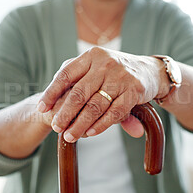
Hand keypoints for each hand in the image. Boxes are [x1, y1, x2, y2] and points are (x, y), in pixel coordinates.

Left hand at [37, 47, 168, 142]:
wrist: (150, 70)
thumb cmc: (116, 71)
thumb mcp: (97, 66)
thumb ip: (77, 76)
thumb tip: (50, 96)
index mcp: (92, 56)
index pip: (66, 74)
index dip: (52, 92)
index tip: (41, 108)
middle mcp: (105, 64)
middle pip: (79, 93)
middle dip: (65, 113)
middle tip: (56, 127)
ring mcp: (121, 77)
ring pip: (95, 106)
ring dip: (80, 124)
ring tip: (69, 136)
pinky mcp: (134, 91)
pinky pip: (114, 113)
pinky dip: (100, 125)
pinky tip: (90, 133)